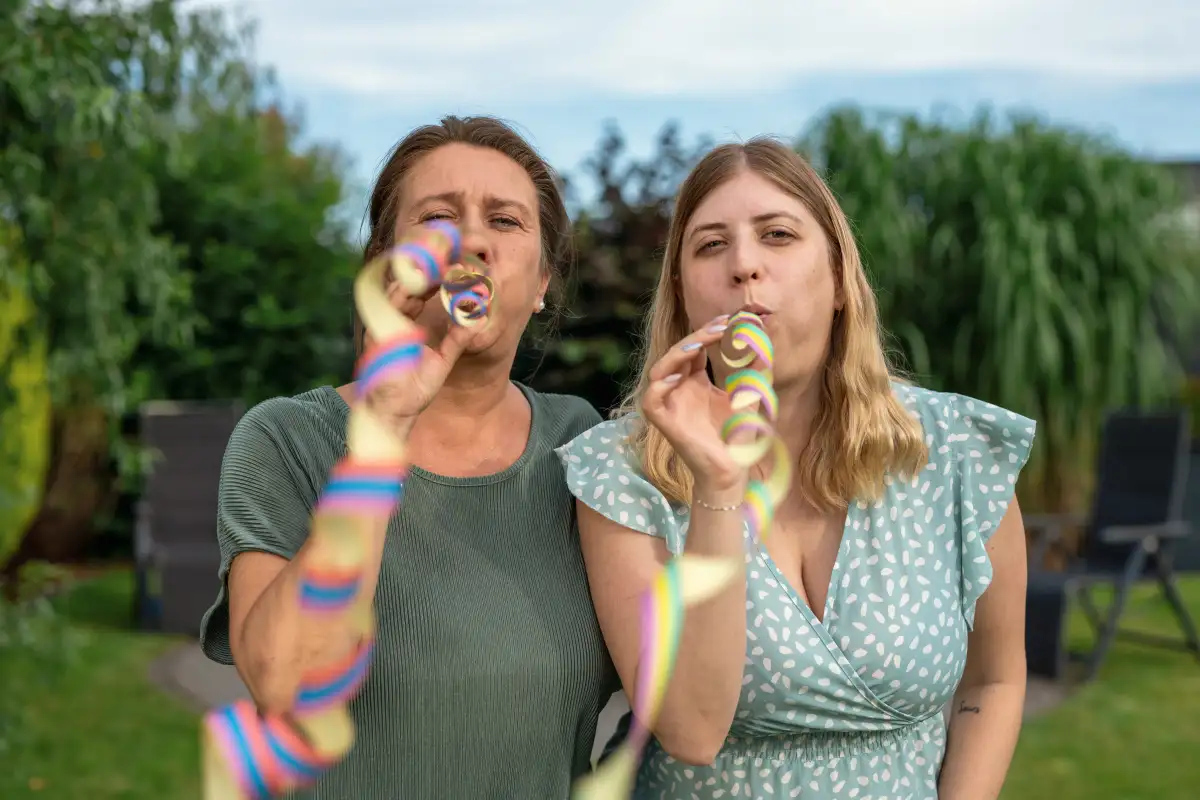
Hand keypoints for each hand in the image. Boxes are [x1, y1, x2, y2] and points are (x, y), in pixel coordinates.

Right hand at [360, 278, 473, 437]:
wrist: (396, 414)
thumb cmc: (414, 391)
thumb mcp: (442, 361)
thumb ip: (455, 341)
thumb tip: (474, 323)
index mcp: (405, 324)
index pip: (419, 293)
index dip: (435, 278)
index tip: (456, 266)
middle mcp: (391, 321)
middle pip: (407, 285)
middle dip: (428, 270)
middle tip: (451, 259)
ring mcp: (382, 326)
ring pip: (397, 290)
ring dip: (419, 277)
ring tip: (442, 266)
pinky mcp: (377, 335)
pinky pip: (388, 309)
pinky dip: (404, 293)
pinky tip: (422, 285)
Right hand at [642, 314, 745, 498]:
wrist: (732, 469)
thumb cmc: (737, 435)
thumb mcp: (749, 394)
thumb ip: (754, 367)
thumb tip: (762, 336)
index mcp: (696, 381)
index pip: (694, 348)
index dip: (707, 331)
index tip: (729, 320)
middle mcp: (679, 389)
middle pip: (677, 354)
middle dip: (696, 337)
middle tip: (719, 328)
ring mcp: (670, 405)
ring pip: (659, 371)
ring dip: (675, 356)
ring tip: (697, 346)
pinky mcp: (663, 422)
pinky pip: (651, 400)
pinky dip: (660, 386)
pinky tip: (679, 377)